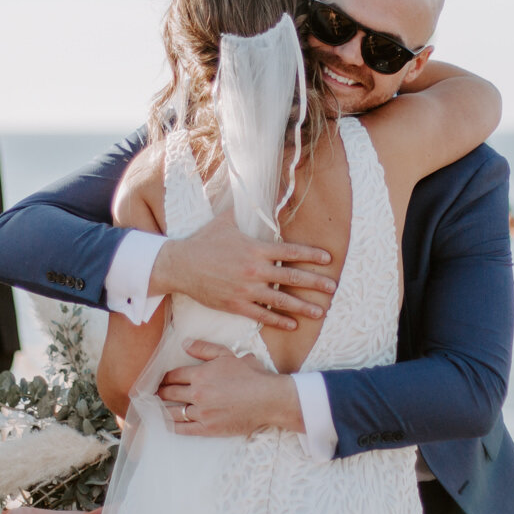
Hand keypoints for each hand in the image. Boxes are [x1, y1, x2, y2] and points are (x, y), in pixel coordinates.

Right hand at [150, 214, 335, 332]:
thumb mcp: (227, 219)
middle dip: (315, 283)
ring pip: (280, 301)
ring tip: (320, 311)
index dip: (311, 256)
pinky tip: (292, 324)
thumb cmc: (205, 241)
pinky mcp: (236, 305)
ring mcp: (245, 290)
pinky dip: (278, 321)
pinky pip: (262, 316)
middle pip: (291, 279)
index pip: (291, 252)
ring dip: (302, 307)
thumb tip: (265, 189)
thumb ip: (248, 208)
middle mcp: (254, 271)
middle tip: (333, 288)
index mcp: (255, 249)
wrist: (180, 265)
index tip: (328, 259)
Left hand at [157, 342, 303, 436]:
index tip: (160, 380)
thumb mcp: (228, 355)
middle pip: (169, 393)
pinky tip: (167, 424)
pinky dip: (172, 426)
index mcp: (201, 374)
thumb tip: (184, 344)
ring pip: (173, 411)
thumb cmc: (252, 375)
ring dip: (163, 409)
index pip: (173, 376)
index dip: (164, 378)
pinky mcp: (208, 428)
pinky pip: (183, 429)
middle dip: (160, 392)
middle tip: (155, 394)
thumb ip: (205, 349)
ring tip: (158, 408)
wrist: (269, 399)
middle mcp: (197, 393)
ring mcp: (202, 412)